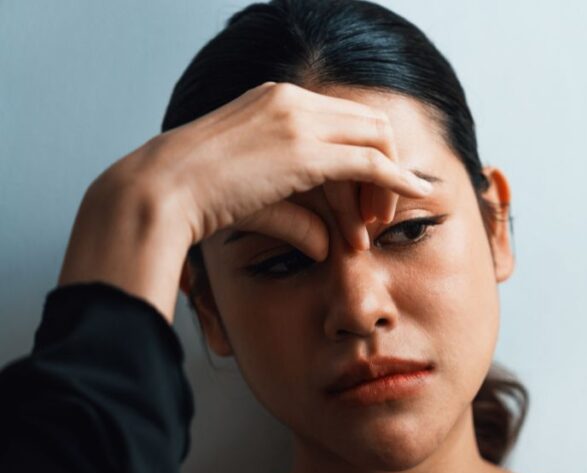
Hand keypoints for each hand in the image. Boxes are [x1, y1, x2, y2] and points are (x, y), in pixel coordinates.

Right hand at [60, 82, 432, 322]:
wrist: (158, 190)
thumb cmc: (194, 198)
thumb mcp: (252, 196)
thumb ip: (296, 215)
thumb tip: (327, 246)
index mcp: (275, 99)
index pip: (342, 120)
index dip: (364, 157)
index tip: (363, 200)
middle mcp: (291, 99)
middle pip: (368, 123)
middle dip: (384, 166)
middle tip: (377, 214)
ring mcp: (298, 120)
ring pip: (375, 140)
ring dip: (385, 182)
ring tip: (374, 225)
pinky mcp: (304, 151)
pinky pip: (371, 161)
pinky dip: (396, 179)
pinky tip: (413, 197)